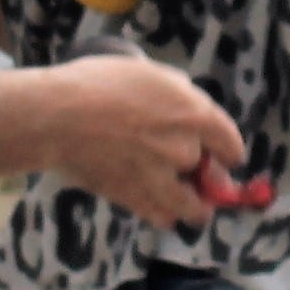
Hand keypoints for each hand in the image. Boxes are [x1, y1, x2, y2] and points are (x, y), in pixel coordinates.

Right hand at [37, 56, 249, 229]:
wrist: (59, 117)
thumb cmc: (100, 84)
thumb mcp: (148, 72)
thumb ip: (177, 92)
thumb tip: (189, 104)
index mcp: (193, 114)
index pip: (231, 145)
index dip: (230, 153)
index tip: (227, 159)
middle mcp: (184, 150)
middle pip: (214, 178)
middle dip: (207, 177)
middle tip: (196, 174)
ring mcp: (160, 179)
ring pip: (194, 210)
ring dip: (193, 206)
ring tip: (186, 201)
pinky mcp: (134, 200)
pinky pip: (162, 218)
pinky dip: (163, 214)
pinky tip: (156, 202)